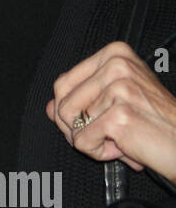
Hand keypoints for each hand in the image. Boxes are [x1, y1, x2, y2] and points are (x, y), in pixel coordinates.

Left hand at [46, 40, 175, 181]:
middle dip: (75, 128)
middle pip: (62, 103)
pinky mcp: (119, 115)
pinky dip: (100, 153)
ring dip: (91, 141)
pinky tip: (124, 147)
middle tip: (104, 134)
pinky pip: (82, 142)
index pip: (64, 82)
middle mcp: (117, 65)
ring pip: (70, 124)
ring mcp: (118, 88)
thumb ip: (81, 100)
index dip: (70, 110)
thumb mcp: (116, 102)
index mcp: (115, 54)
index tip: (93, 119)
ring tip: (118, 138)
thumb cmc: (156, 122)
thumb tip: (50, 107)